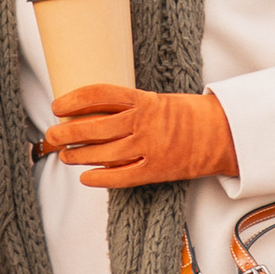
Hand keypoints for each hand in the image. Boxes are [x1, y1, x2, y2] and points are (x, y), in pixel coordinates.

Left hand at [42, 83, 237, 189]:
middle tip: (52, 134)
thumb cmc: (188, 116)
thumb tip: (92, 113)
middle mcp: (144, 123)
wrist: (222, 134)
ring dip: (78, 155)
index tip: (58, 106)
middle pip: (94, 127)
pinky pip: (121, 177)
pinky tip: (85, 177)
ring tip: (65, 155)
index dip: (74, 101)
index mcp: (144, 100)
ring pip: (103, 153)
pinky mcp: (156, 170)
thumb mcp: (158, 100)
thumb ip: (129, 106)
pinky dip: (99, 178)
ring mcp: (149, 148)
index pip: (99, 95)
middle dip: (67, 132)